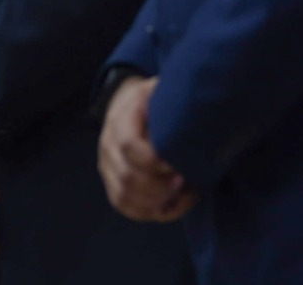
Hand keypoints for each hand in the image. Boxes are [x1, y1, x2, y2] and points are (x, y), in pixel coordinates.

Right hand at [97, 76, 194, 221]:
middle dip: (161, 186)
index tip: (177, 164)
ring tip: (183, 192)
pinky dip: (153, 212)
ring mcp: (108, 168)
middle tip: (185, 180)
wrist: (126, 105)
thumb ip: (169, 101)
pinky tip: (175, 202)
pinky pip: (127, 208)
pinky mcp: (113, 184)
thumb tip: (194, 113)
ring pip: (125, 197)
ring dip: (157, 202)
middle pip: (127, 177)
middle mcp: (108, 146)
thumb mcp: (159, 90)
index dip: (154, 161)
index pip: (129, 146)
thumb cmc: (151, 100)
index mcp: (120, 120)